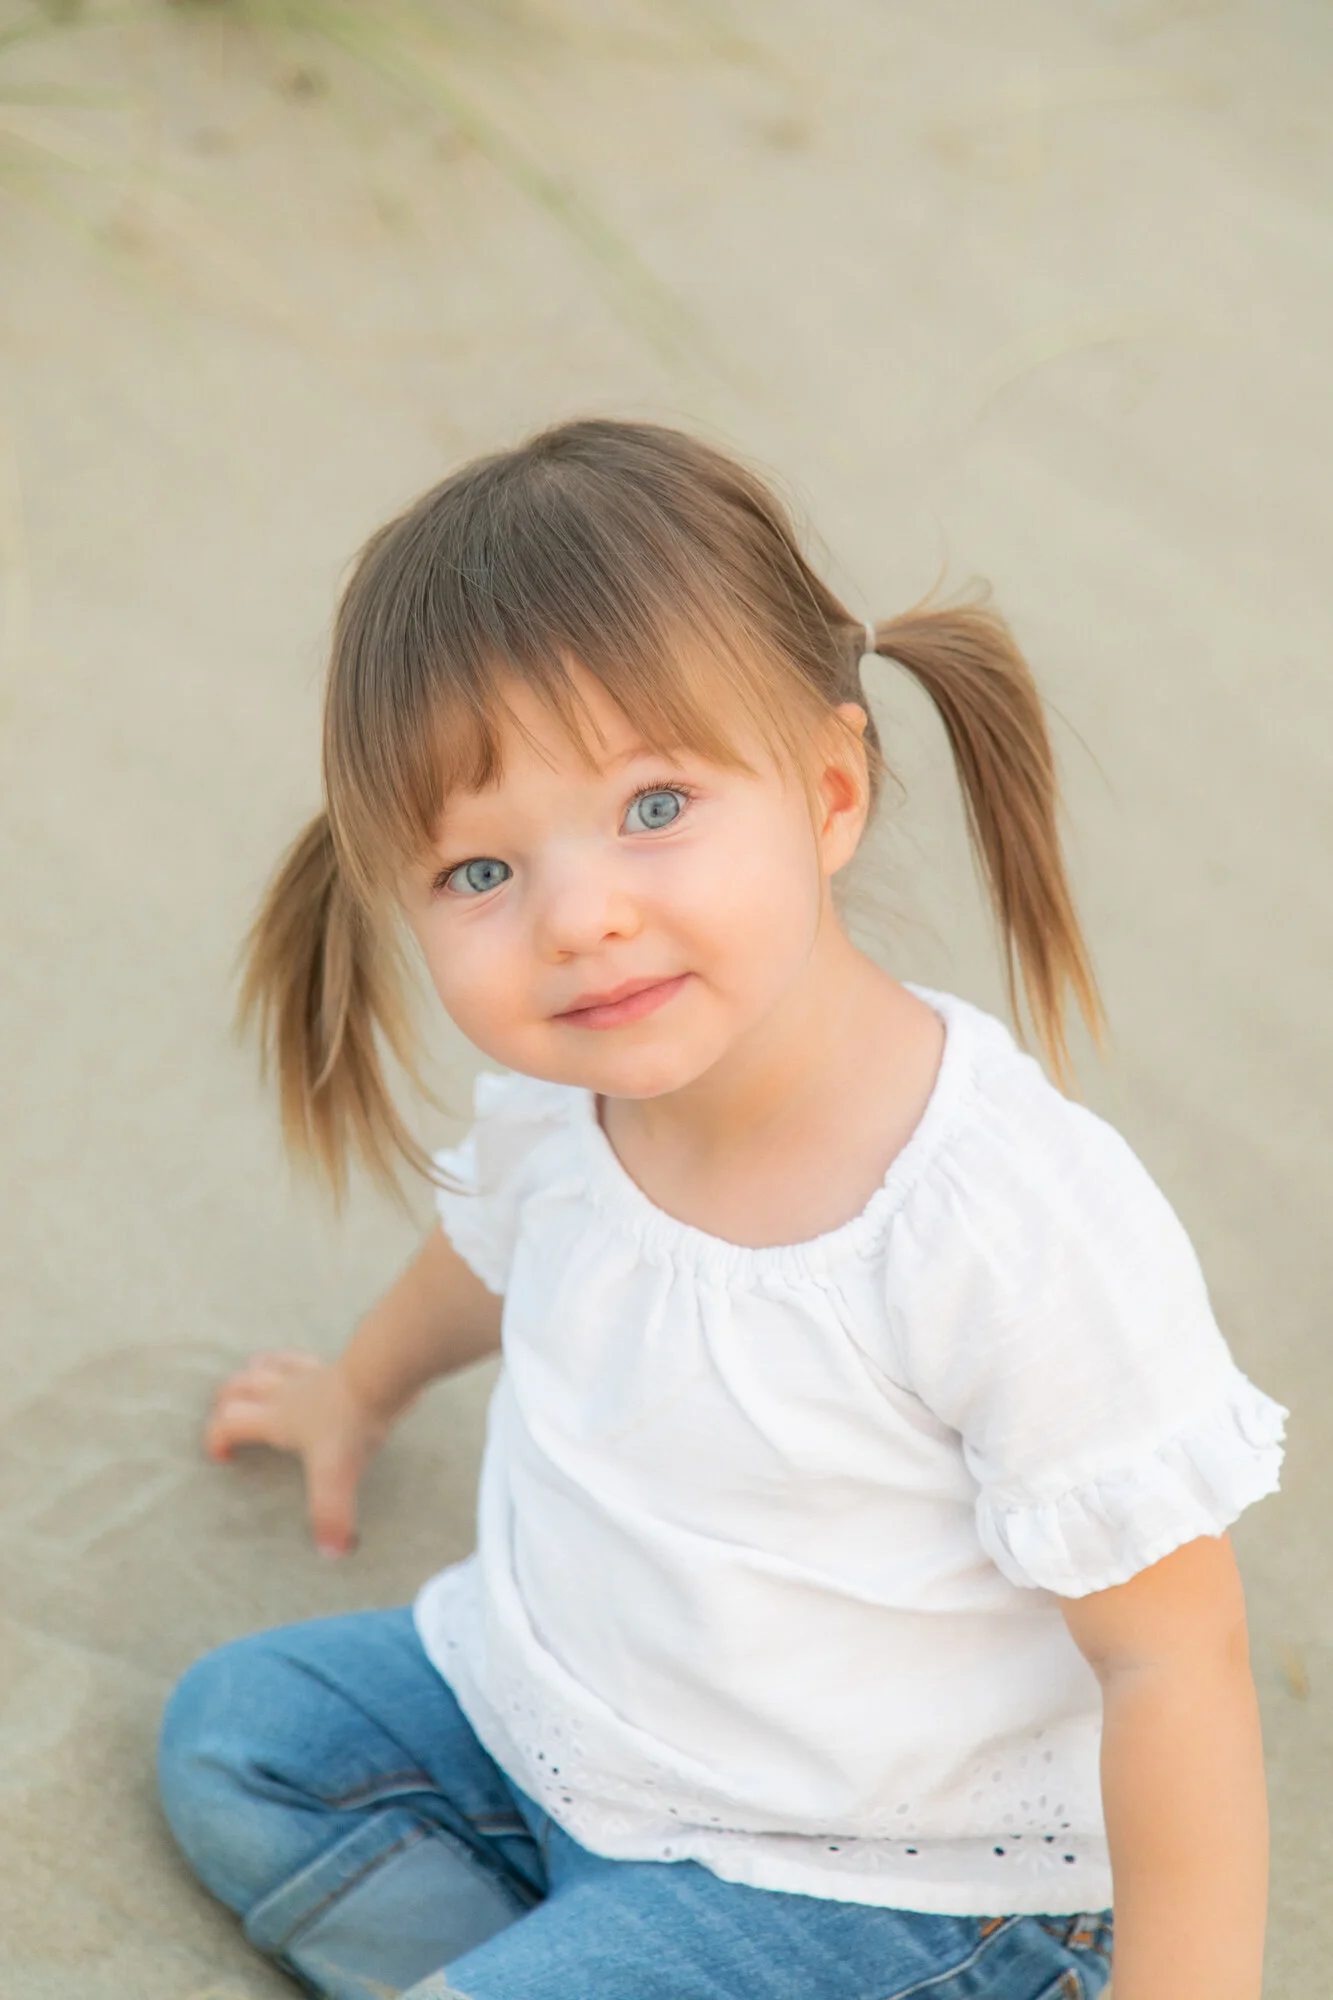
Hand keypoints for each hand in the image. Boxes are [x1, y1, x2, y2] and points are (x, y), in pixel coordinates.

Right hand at [204, 1351, 395, 1556]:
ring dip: (251, 1377)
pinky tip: (298, 1371)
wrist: (382, 1376)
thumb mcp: (337, 1474)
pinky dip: (288, 1363)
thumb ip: (330, 1514)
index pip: (227, 1422)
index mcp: (274, 1419)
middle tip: (229, 1421)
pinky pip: (299, 1358)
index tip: (224, 1459)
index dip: (215, 1439)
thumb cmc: (353, 1422)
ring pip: (263, 1366)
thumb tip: (332, 1551)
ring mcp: (305, 1374)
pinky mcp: (329, 1364)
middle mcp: (282, 1393)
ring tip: (252, 1390)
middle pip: (236, 1387)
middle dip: (224, 1404)